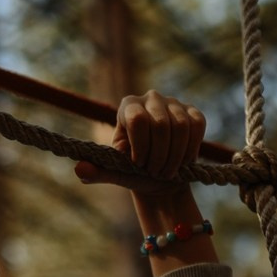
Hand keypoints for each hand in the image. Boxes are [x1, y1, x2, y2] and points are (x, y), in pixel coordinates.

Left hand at [72, 91, 206, 198]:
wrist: (160, 178)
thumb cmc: (134, 172)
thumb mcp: (115, 173)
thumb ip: (98, 171)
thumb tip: (79, 169)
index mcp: (127, 106)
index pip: (137, 119)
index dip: (141, 146)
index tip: (139, 164)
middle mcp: (150, 98)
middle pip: (161, 125)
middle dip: (159, 156)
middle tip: (154, 173)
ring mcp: (174, 103)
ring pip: (181, 127)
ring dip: (175, 157)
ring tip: (167, 171)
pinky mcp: (193, 112)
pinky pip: (197, 127)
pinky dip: (191, 150)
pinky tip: (183, 162)